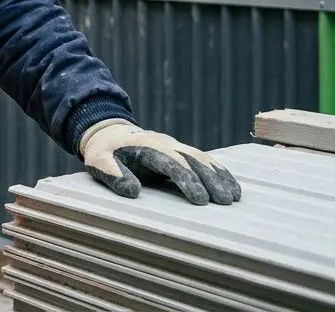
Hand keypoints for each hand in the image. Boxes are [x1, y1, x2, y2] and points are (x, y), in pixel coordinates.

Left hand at [79, 119, 241, 205]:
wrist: (107, 133)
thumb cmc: (104, 152)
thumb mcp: (100, 162)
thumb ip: (114, 176)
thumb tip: (133, 192)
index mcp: (146, 146)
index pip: (171, 163)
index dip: (187, 181)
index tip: (200, 200)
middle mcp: (165, 144)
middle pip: (192, 160)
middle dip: (210, 180)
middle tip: (224, 202)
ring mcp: (175, 145)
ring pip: (202, 159)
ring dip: (219, 176)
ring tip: (234, 197)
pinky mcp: (181, 151)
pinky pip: (204, 159)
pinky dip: (219, 171)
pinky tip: (233, 186)